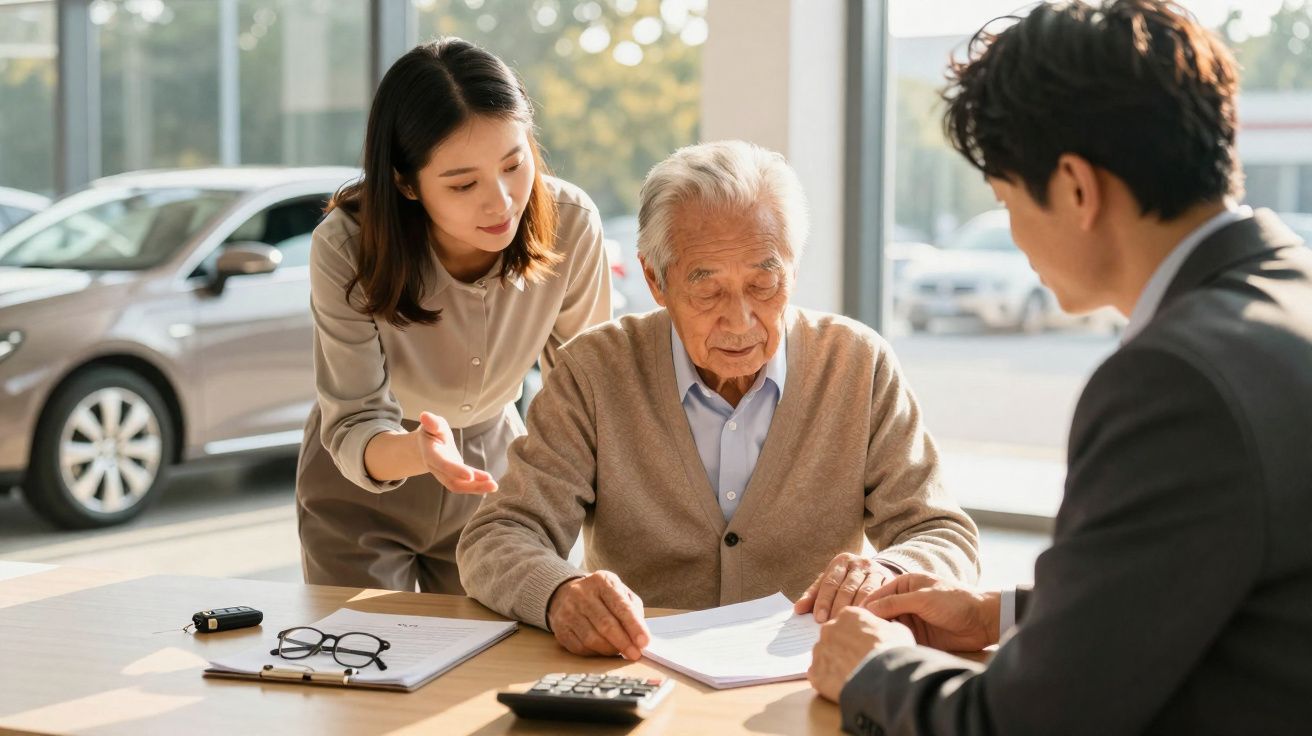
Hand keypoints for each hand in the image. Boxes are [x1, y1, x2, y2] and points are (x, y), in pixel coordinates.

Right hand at [415, 411, 496, 493]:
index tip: (470, 475)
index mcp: (431, 454)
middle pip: (452, 481)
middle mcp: (437, 469)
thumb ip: (432, 422)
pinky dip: (477, 486)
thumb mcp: (432, 424)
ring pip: (459, 486)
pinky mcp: (454, 477)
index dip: (455, 470)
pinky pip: (465, 485)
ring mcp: (445, 475)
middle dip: (471, 485)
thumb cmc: (432, 430)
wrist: (426, 444)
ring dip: (477, 488)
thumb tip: (425, 416)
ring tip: (494, 486)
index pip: (443, 464)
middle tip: (491, 484)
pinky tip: (490, 485)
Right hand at [546, 571, 649, 660]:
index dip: (634, 626)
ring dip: (610, 650)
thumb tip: (640, 636)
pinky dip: (596, 653)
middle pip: (606, 625)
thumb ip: (633, 610)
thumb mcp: (620, 592)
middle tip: (635, 654)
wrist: (566, 592)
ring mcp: (568, 611)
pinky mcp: (560, 628)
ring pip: (592, 639)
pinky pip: (580, 648)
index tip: (644, 642)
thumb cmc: (601, 595)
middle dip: (624, 643)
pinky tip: (604, 650)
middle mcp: (581, 593)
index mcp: (601, 581)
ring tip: (620, 651)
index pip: (621, 606)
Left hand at [795, 553, 894, 622]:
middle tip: (832, 625)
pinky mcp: (890, 581)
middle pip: (846, 588)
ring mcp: (876, 570)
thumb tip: (798, 609)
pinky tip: (867, 623)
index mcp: (841, 561)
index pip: (829, 582)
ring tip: (848, 628)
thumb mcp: (831, 583)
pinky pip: (880, 597)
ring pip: (864, 593)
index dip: (823, 601)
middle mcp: (859, 563)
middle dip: (838, 608)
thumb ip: (815, 595)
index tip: (819, 618)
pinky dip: (873, 610)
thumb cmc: (848, 582)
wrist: (878, 573)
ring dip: (855, 611)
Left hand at [808, 607, 914, 701]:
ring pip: (824, 656)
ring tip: (852, 676)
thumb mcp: (898, 631)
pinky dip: (828, 681)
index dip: (857, 637)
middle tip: (858, 662)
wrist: (885, 679)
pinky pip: (818, 675)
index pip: (848, 623)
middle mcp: (829, 629)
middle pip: (833, 638)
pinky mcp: (816, 673)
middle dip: (843, 649)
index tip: (865, 647)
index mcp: (848, 615)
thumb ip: (884, 627)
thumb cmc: (894, 652)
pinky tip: (843, 686)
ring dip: (835, 665)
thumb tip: (885, 630)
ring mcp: (820, 650)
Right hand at [862, 573, 999, 652]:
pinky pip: (898, 638)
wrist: (983, 621)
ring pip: (888, 626)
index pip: (878, 595)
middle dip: (868, 622)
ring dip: (879, 633)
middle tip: (852, 634)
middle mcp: (905, 601)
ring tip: (863, 643)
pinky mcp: (917, 636)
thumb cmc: (955, 601)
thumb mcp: (923, 598)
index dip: (864, 606)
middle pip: (880, 612)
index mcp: (905, 584)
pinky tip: (880, 649)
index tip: (848, 617)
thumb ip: (895, 603)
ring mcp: (911, 619)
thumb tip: (868, 609)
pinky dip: (890, 642)